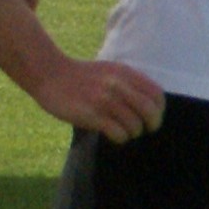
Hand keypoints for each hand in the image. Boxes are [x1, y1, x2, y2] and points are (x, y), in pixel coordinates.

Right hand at [27, 58, 165, 142]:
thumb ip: (129, 82)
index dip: (159, 110)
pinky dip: (119, 138)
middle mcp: (117, 85)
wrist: (49, 73)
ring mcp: (104, 100)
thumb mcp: (109, 70)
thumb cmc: (80, 76)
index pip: (157, 95)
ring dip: (131, 133)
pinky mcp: (91, 114)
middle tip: (143, 129)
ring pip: (134, 125)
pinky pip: (118, 133)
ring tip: (121, 131)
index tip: (150, 117)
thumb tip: (148, 104)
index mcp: (124, 73)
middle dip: (151, 125)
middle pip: (150, 111)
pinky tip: (111, 134)